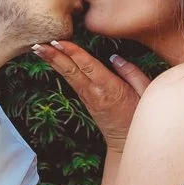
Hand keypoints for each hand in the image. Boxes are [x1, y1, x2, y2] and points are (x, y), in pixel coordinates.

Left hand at [33, 39, 149, 149]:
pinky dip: (60, 68)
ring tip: (38, 48)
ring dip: (53, 61)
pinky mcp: (85, 100)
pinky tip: (52, 59)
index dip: (72, 53)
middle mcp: (94, 93)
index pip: (88, 67)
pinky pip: (71, 80)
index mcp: (110, 89)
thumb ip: (132, 73)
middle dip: (54, 56)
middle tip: (37, 43)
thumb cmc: (140, 117)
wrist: (126, 143)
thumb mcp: (146, 93)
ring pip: (68, 76)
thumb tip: (114, 58)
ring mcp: (87, 98)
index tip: (58, 41)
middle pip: (71, 71)